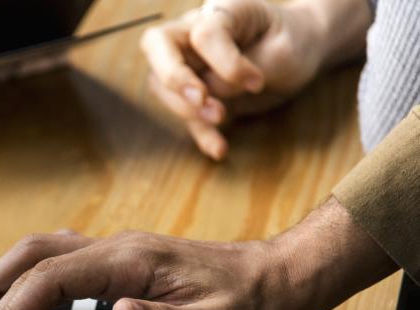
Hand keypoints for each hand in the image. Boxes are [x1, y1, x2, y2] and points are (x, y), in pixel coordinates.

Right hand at [0, 229, 296, 309]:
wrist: (279, 281)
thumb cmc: (251, 307)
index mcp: (129, 261)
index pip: (49, 281)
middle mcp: (113, 249)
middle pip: (28, 259)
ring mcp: (112, 255)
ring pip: (35, 257)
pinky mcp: (115, 267)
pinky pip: (52, 267)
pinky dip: (21, 288)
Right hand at [141, 0, 335, 159]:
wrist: (300, 52)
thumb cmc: (292, 42)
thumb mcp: (280, 53)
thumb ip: (241, 70)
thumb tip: (209, 93)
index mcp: (221, 12)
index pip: (204, 34)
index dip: (225, 62)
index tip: (256, 82)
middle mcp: (193, 32)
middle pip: (157, 45)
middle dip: (174, 76)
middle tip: (202, 100)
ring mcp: (188, 63)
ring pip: (162, 85)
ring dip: (187, 109)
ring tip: (221, 121)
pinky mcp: (195, 93)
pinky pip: (185, 114)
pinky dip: (199, 133)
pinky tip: (218, 148)